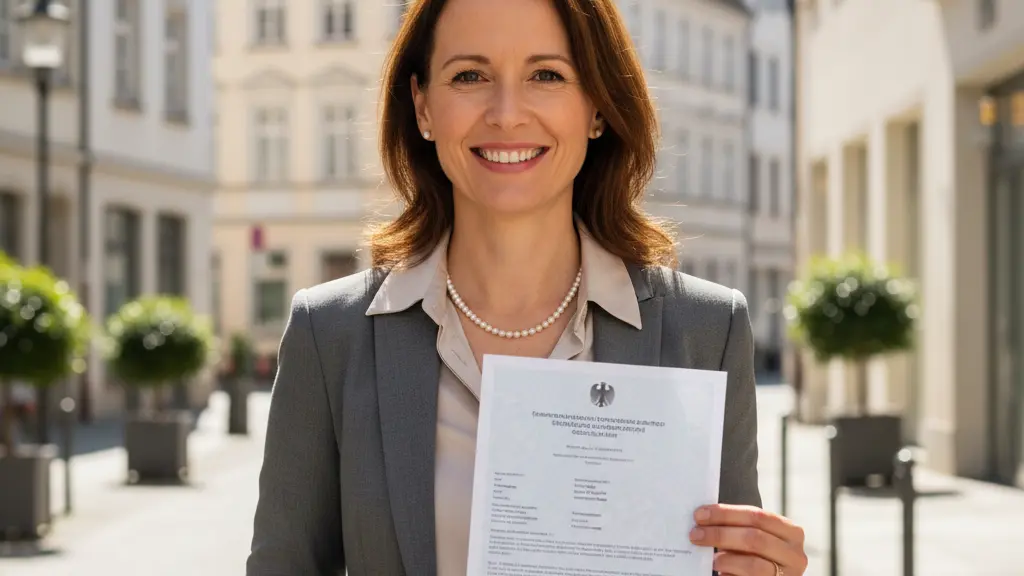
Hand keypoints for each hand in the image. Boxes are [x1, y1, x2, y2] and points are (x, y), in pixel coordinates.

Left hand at [689, 504, 807, 575]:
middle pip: (753, 538)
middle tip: (695, 534)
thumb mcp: (757, 537)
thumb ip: (740, 527)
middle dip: (720, 534)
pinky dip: (730, 575)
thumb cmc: (760, 556)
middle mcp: (795, 554)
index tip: (700, 515)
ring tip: (710, 558)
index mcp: (792, 532)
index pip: (757, 515)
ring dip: (724, 559)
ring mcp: (789, 575)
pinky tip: (721, 573)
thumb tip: (704, 517)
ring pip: (752, 564)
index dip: (726, 513)